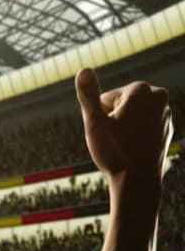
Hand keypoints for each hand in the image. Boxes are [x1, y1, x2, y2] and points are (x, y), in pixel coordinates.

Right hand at [75, 68, 171, 191]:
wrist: (138, 180)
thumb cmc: (115, 151)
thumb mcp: (94, 122)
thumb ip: (88, 95)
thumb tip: (82, 69)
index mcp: (141, 90)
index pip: (106, 98)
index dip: (100, 116)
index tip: (109, 131)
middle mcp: (159, 97)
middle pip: (121, 103)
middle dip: (113, 118)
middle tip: (116, 138)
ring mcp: (166, 113)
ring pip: (132, 115)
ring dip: (123, 127)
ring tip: (125, 144)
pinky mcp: (167, 127)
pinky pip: (143, 126)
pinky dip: (135, 134)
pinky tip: (134, 148)